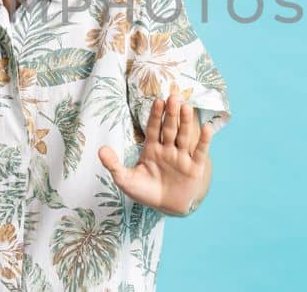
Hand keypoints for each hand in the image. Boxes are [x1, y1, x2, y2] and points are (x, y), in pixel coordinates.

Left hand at [97, 96, 214, 215]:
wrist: (166, 208)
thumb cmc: (145, 192)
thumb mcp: (126, 180)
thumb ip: (113, 165)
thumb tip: (100, 150)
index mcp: (152, 149)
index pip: (153, 129)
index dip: (155, 116)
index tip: (158, 101)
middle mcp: (168, 149)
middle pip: (169, 129)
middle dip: (171, 114)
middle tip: (173, 97)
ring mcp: (182, 157)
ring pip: (184, 136)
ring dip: (186, 122)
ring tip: (187, 107)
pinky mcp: (194, 168)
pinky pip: (199, 152)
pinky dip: (203, 141)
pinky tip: (206, 128)